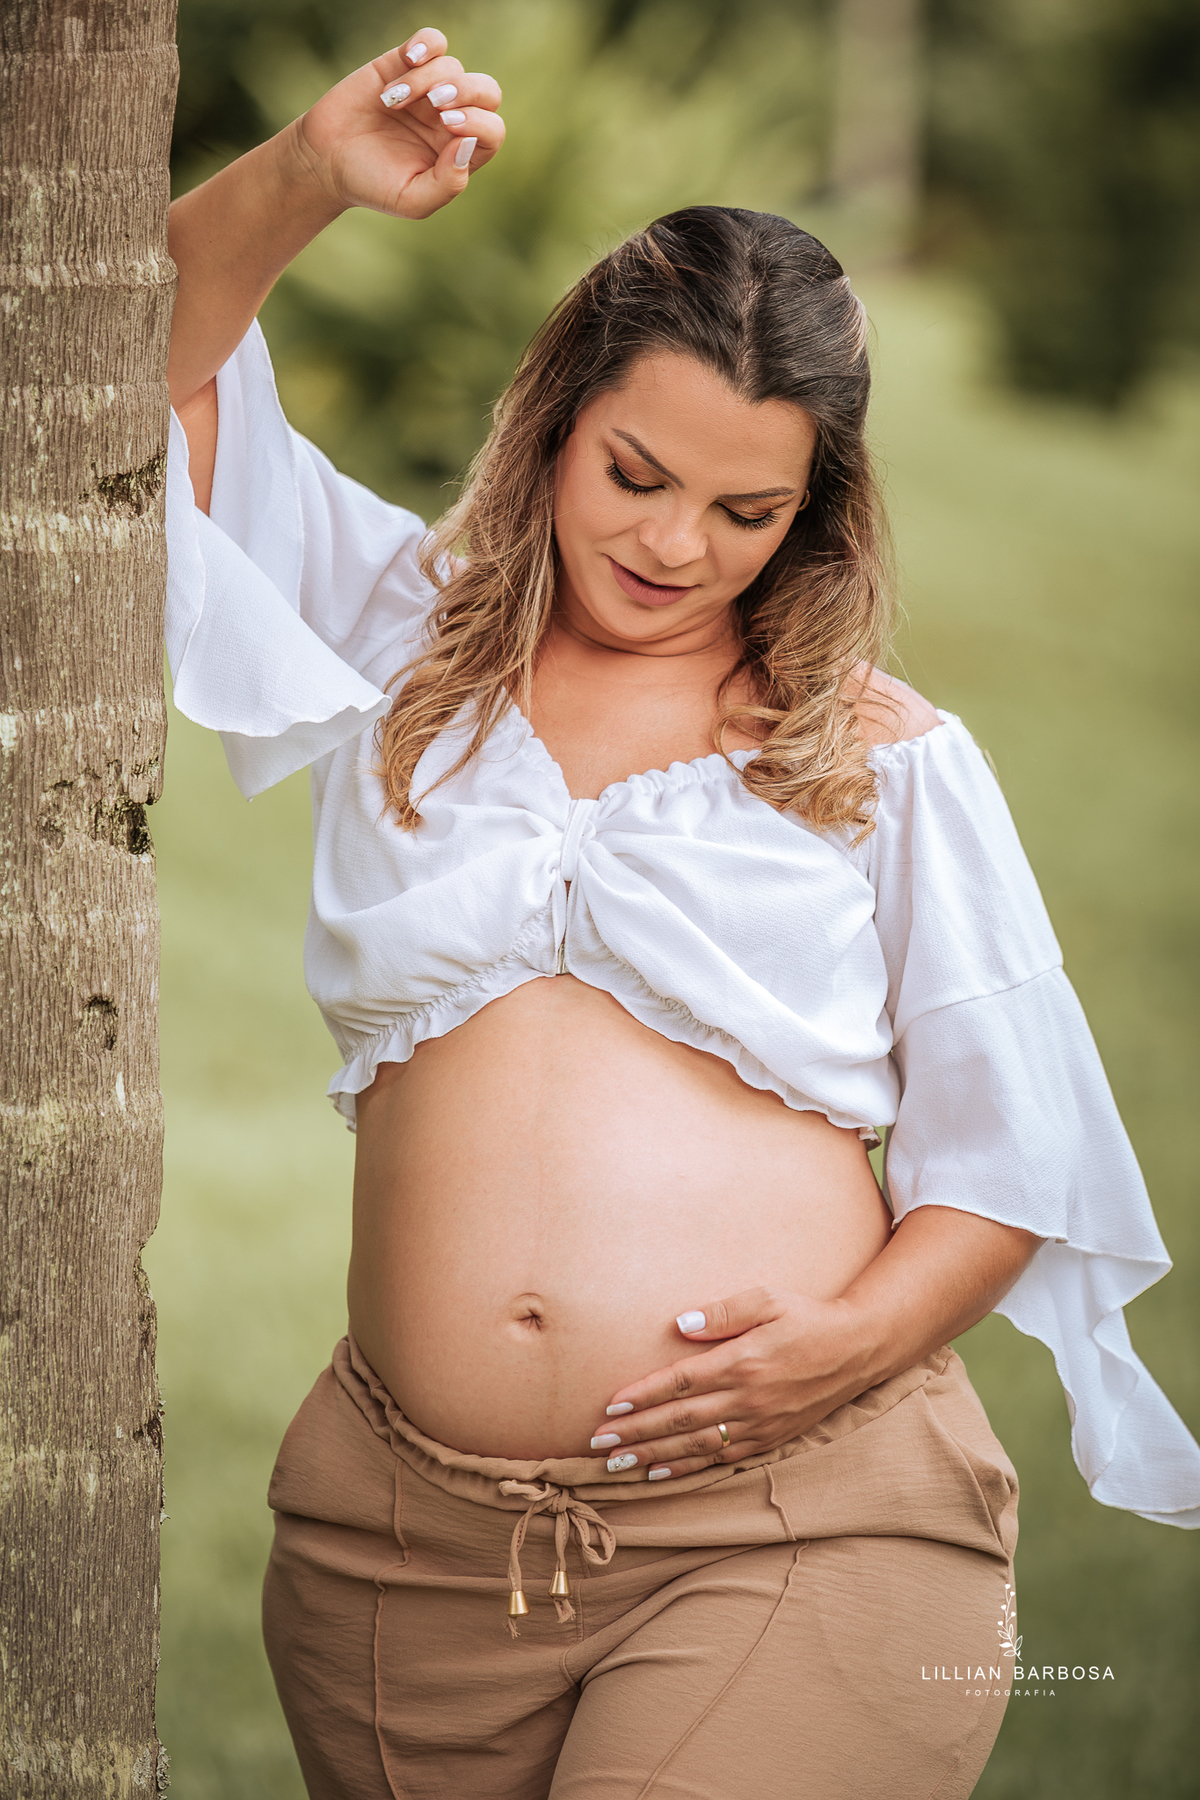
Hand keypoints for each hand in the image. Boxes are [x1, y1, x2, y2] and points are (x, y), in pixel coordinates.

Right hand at [292, 24, 504, 218]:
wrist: (326, 159)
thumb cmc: (371, 184)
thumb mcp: (411, 201)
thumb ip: (448, 184)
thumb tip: (467, 144)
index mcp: (460, 153)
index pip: (491, 131)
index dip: (478, 123)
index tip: (446, 126)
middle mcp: (451, 118)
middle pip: (487, 92)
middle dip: (466, 92)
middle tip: (436, 105)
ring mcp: (430, 89)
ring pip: (453, 67)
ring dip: (424, 81)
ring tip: (393, 102)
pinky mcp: (404, 63)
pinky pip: (433, 41)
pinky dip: (427, 43)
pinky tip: (409, 57)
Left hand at [588, 1287, 875, 1478]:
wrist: (857, 1349)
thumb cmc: (807, 1316)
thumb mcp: (768, 1298)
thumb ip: (722, 1312)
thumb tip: (679, 1324)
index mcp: (743, 1362)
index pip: (681, 1382)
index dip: (644, 1395)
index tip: (611, 1405)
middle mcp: (748, 1399)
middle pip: (680, 1420)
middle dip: (636, 1432)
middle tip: (598, 1443)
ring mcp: (759, 1424)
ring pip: (696, 1446)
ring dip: (654, 1455)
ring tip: (618, 1464)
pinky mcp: (770, 1438)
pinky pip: (721, 1458)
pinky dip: (688, 1468)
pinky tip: (661, 1472)